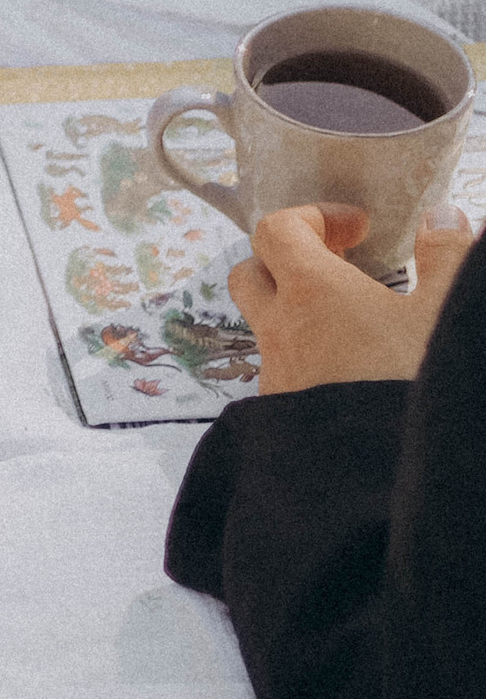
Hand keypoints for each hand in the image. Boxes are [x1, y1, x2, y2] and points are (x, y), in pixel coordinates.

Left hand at [229, 201, 474, 396]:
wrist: (385, 481)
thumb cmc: (414, 386)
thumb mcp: (446, 312)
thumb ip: (447, 257)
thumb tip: (442, 218)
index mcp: (311, 291)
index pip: (276, 229)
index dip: (313, 217)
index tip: (358, 229)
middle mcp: (279, 329)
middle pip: (251, 272)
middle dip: (287, 260)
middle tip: (340, 267)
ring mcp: (275, 375)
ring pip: (263, 326)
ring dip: (296, 312)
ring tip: (352, 324)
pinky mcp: (280, 416)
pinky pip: (279, 371)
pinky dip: (304, 357)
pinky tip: (348, 371)